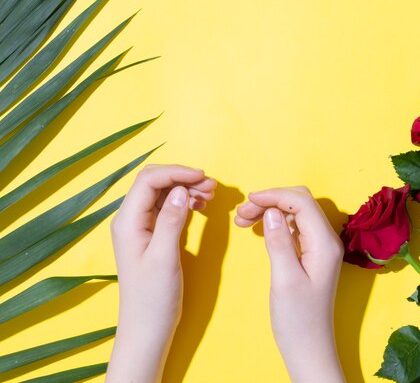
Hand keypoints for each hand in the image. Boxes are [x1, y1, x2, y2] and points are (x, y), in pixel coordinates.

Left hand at [106, 164, 215, 382]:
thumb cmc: (153, 297)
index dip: (177, 172)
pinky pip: (167, 208)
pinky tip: (201, 206)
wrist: (147, 327)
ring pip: (163, 193)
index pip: (149, 180)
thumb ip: (171, 220)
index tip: (204, 177)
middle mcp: (130, 220)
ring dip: (186, 188)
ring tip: (211, 195)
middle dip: (182, 177)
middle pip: (155, 182)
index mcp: (127, 222)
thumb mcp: (165, 257)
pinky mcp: (151, 235)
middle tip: (212, 186)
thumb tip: (181, 189)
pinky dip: (185, 202)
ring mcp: (140, 227)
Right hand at [235, 187, 345, 382]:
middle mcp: (327, 241)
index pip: (302, 202)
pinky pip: (295, 227)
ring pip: (296, 213)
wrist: (309, 347)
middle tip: (242, 214)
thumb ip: (279, 241)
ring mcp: (320, 247)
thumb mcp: (284, 279)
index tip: (248, 202)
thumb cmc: (298, 319)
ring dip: (271, 210)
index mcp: (325, 244)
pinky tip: (259, 229)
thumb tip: (271, 211)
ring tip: (243, 220)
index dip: (274, 196)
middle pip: (300, 203)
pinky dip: (276, 223)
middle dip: (271, 200)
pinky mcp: (312, 255)